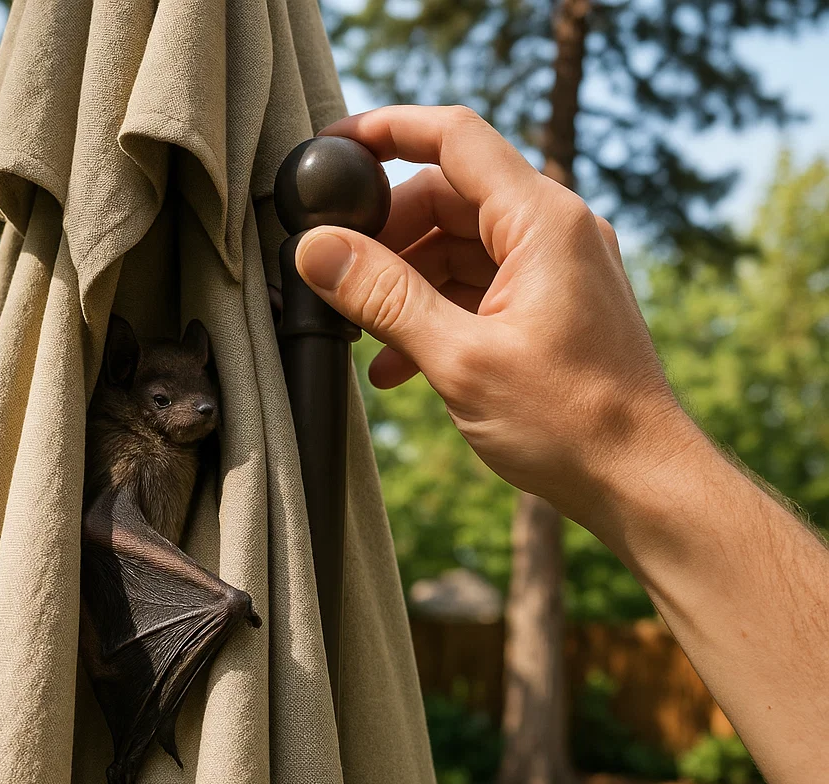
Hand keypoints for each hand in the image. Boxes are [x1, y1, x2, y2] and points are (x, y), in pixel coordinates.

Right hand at [295, 105, 699, 526]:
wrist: (639, 480)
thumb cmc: (570, 422)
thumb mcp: (462, 359)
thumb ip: (384, 298)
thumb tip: (317, 251)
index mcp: (543, 222)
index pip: (454, 138)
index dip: (386, 131)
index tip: (331, 150)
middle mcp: (554, 232)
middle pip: (450, 197)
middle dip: (387, 234)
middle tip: (338, 276)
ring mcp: (555, 270)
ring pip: (459, 247)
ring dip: (406, 285)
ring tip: (362, 334)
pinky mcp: (551, 308)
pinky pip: (479, 288)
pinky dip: (436, 314)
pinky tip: (398, 364)